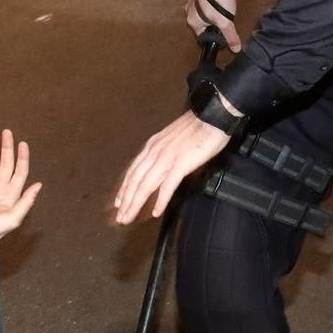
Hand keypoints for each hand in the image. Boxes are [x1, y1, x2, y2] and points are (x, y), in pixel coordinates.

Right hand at [0, 130, 42, 261]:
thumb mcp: (12, 218)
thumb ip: (26, 201)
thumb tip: (39, 185)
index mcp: (11, 194)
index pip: (19, 171)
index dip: (22, 157)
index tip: (22, 143)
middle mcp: (0, 189)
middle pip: (6, 163)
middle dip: (7, 148)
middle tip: (6, 132)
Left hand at [111, 111, 232, 225]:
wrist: (213, 115)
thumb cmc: (198, 126)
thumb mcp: (174, 138)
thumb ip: (165, 151)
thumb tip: (163, 165)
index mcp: (153, 145)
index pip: (133, 170)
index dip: (125, 188)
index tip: (119, 202)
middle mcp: (155, 151)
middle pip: (135, 180)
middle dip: (126, 201)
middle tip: (120, 217)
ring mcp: (167, 157)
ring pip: (145, 185)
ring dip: (135, 203)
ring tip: (129, 217)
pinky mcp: (181, 163)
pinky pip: (167, 186)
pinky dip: (160, 200)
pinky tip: (156, 212)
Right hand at [186, 0, 241, 52]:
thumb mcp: (226, 21)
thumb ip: (230, 35)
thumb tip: (235, 48)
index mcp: (193, 22)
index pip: (202, 37)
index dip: (213, 38)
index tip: (222, 38)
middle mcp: (189, 12)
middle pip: (203, 26)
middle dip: (213, 26)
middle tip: (224, 25)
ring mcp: (193, 2)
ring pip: (203, 15)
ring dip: (212, 16)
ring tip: (223, 14)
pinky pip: (204, 5)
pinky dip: (211, 7)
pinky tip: (220, 4)